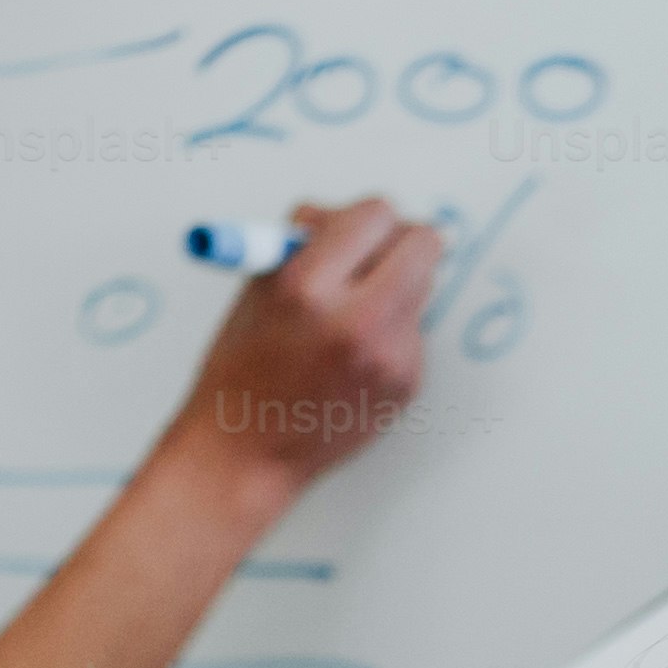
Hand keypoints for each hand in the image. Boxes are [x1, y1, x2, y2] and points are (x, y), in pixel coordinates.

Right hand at [171, 196, 437, 496]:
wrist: (246, 454)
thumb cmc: (242, 367)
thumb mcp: (258, 287)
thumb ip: (307, 241)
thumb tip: (353, 214)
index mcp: (307, 286)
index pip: (377, 214)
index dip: (366, 218)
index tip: (356, 230)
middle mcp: (355, 320)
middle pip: (425, 245)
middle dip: (401, 243)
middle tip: (377, 258)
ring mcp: (388, 358)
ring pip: (423, 288)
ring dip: (395, 289)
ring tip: (348, 318)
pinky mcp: (406, 384)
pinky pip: (414, 333)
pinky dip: (391, 334)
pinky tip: (351, 360)